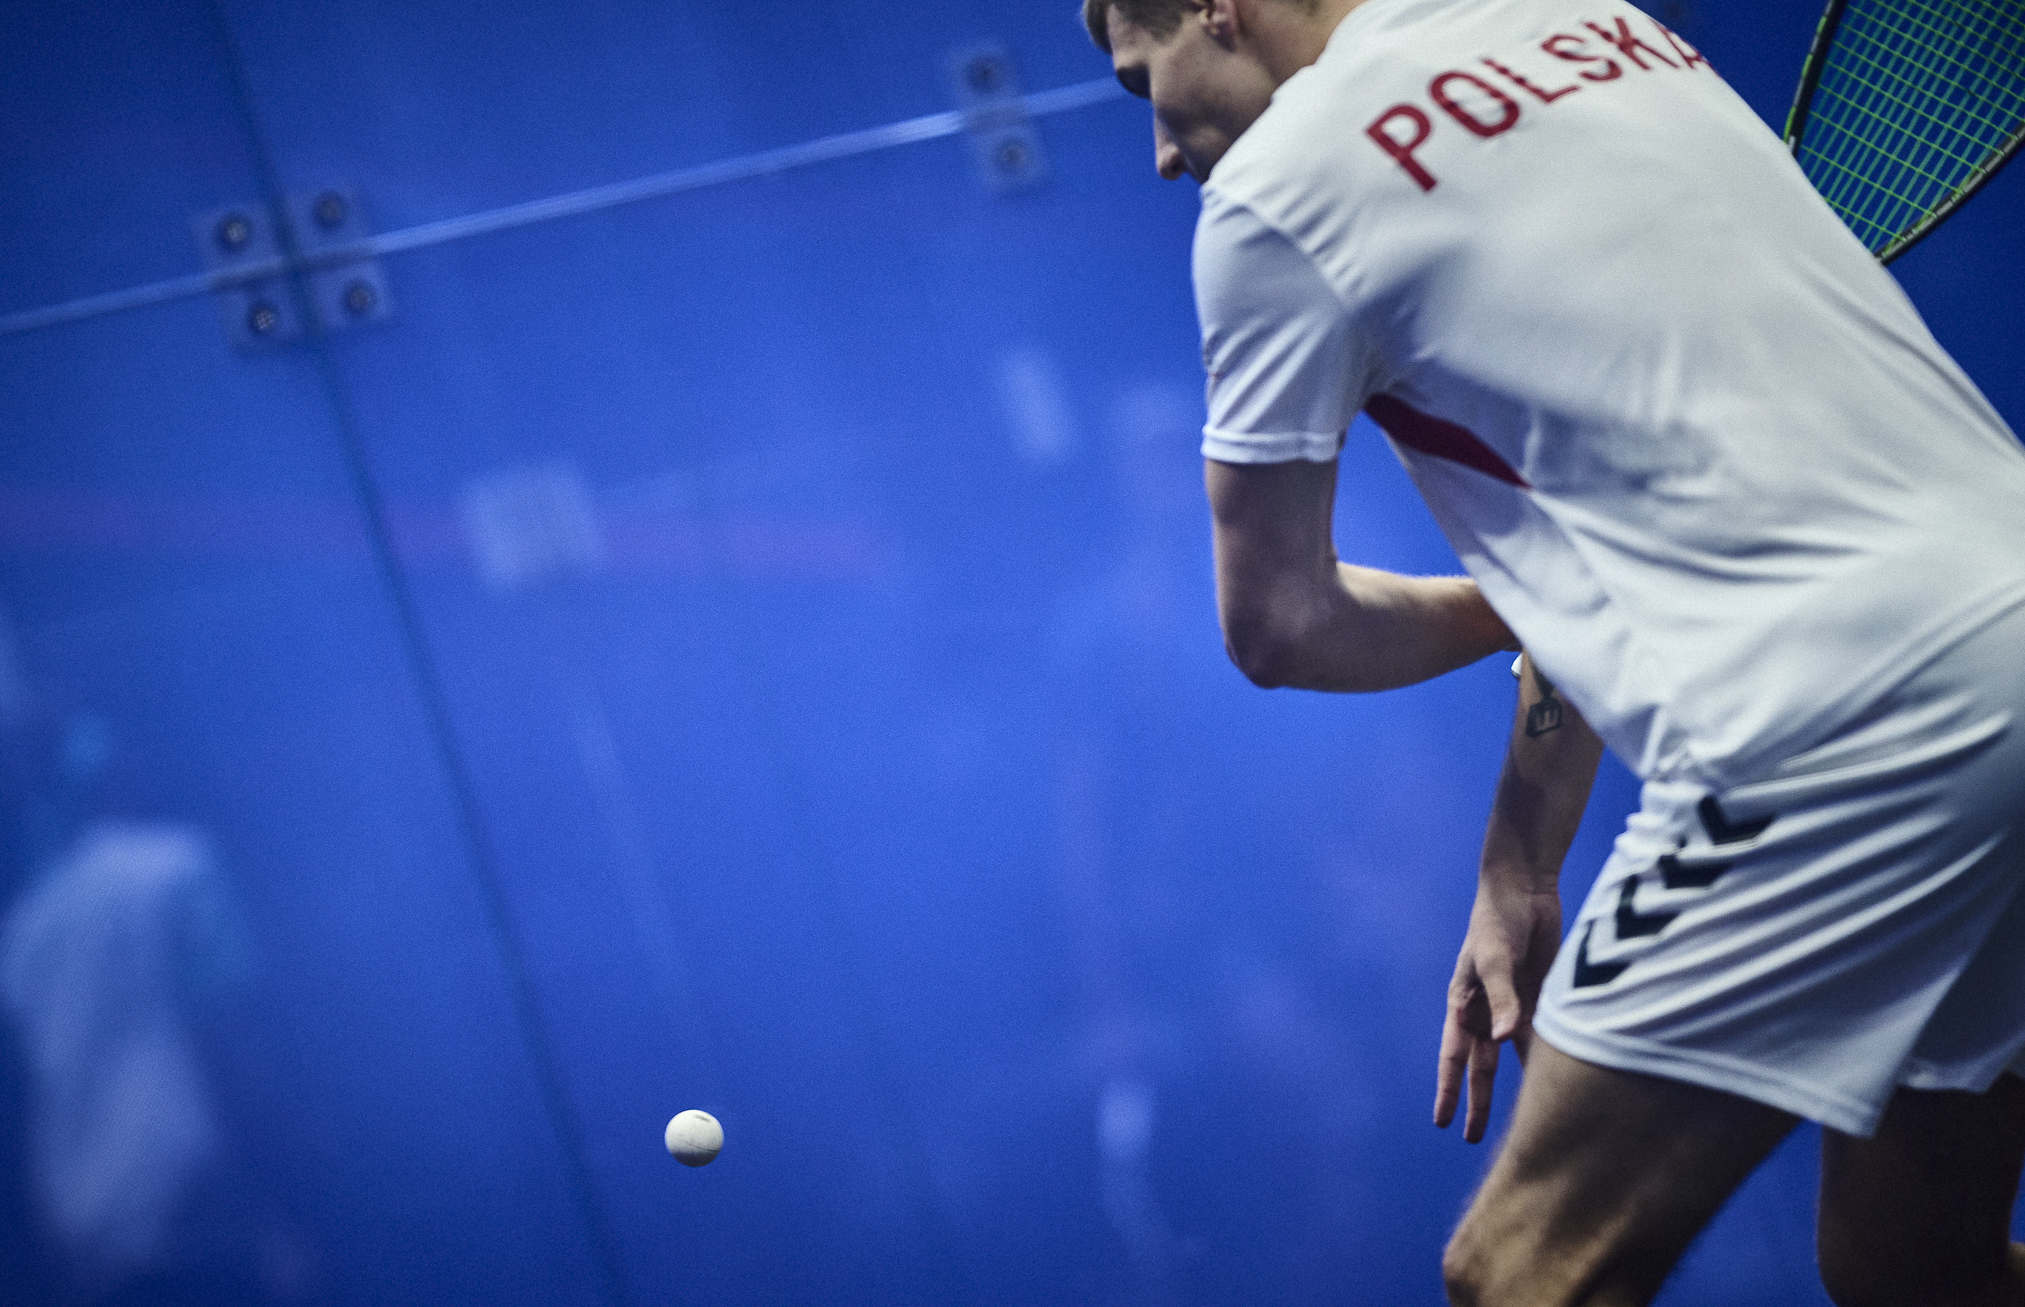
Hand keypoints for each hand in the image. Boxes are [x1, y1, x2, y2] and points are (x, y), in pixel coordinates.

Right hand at [1434, 874, 1561, 1142]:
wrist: (1525, 888)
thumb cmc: (1497, 919)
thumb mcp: (1494, 959)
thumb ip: (1502, 999)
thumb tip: (1503, 1040)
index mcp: (1464, 1003)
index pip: (1454, 1056)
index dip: (1448, 1090)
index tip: (1441, 1122)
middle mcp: (1486, 1011)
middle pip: (1480, 1066)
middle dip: (1477, 1101)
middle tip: (1471, 1139)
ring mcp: (1513, 1006)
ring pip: (1511, 1057)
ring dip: (1514, 1086)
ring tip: (1522, 1121)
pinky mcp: (1539, 998)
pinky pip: (1540, 1036)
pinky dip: (1545, 1059)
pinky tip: (1555, 1083)